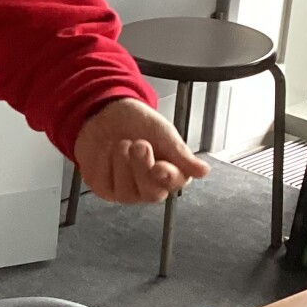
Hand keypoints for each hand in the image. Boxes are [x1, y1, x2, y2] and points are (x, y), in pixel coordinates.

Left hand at [73, 96, 209, 204]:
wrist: (107, 112)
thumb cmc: (138, 124)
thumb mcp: (163, 133)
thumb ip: (181, 154)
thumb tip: (203, 171)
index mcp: (171, 173)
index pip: (174, 184)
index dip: (167, 177)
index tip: (159, 167)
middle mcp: (150, 187)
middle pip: (151, 193)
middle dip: (142, 168)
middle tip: (139, 143)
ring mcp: (126, 192)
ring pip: (126, 192)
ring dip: (122, 163)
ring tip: (121, 142)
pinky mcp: (104, 189)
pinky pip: (104, 183)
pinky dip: (103, 162)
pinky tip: (106, 148)